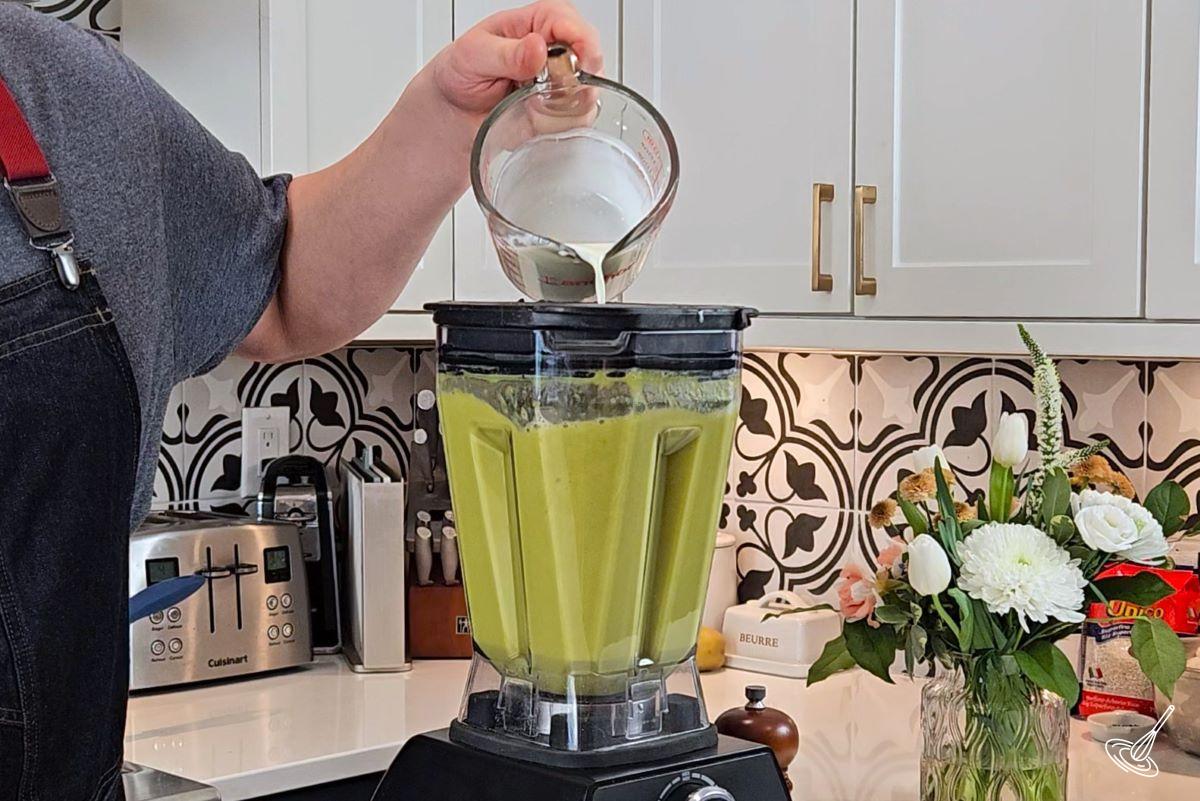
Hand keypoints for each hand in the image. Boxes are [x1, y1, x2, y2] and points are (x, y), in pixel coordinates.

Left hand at [432, 0, 602, 115]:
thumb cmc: (462, 71)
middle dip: (574, 80)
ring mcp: (563, 80)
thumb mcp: (473, 56)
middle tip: (544, 91)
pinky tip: (534, 118)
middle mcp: (557, 48)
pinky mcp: (563, 109)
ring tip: (530, 105)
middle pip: (590, 59)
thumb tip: (537, 47)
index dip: (582, 43)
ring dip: (564, 106)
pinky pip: (578, 119)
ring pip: (589, 92)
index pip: (573, 24)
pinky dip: (559, 124)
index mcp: (538, 21)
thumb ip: (507, 54)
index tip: (576, 64)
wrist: (456, 108)